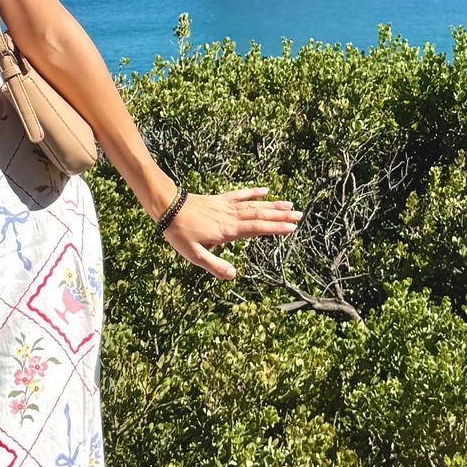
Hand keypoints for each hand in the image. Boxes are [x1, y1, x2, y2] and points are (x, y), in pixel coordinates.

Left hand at [157, 185, 301, 280]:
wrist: (167, 207)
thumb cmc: (179, 233)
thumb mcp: (194, 255)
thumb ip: (214, 265)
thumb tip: (234, 275)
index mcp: (228, 231)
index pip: (257, 229)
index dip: (275, 228)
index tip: (292, 228)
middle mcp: (231, 217)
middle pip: (260, 215)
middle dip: (281, 216)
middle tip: (299, 216)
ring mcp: (226, 206)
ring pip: (254, 205)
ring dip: (273, 205)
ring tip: (290, 205)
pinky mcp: (220, 199)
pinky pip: (240, 194)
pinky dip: (253, 192)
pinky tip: (265, 190)